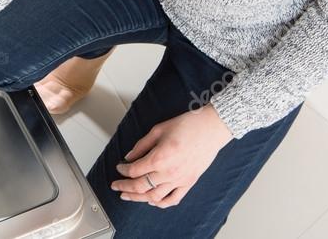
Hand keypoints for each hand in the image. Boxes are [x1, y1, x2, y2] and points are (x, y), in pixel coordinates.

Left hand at [111, 104, 232, 208]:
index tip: (119, 167)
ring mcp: (180, 180)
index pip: (134, 170)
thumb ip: (141, 145)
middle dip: (125, 187)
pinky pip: (173, 199)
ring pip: (154, 197)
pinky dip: (161, 203)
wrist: (211, 128)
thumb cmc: (187, 125)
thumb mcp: (158, 130)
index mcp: (159, 157)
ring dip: (138, 198)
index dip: (123, 170)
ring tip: (129, 196)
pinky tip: (152, 201)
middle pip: (140, 186)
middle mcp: (168, 172)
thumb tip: (129, 157)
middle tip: (116, 186)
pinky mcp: (189, 183)